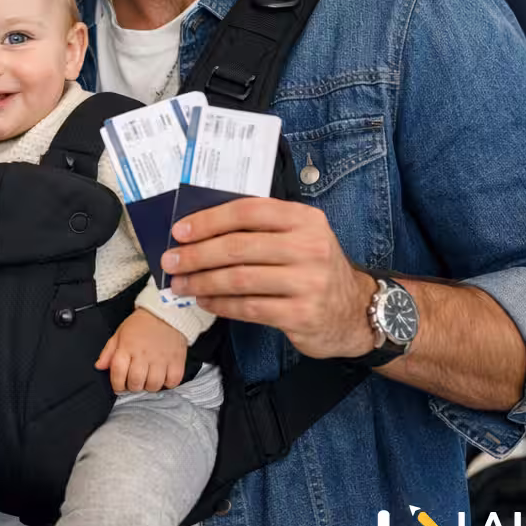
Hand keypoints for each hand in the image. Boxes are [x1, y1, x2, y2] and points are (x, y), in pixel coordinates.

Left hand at [95, 309, 187, 392]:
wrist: (165, 312)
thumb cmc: (142, 324)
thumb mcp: (120, 333)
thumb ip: (108, 351)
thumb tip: (100, 366)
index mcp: (127, 347)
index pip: (118, 373)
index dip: (117, 385)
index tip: (119, 386)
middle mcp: (143, 354)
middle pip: (136, 383)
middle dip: (133, 386)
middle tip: (135, 381)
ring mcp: (161, 358)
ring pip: (153, 385)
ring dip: (150, 386)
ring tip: (149, 379)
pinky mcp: (177, 360)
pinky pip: (172, 382)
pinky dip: (168, 383)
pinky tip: (164, 376)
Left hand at [162, 197, 375, 359]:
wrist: (354, 311)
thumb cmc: (313, 268)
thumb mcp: (300, 236)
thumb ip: (261, 227)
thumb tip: (200, 228)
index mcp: (304, 219)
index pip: (248, 211)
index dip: (209, 220)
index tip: (179, 231)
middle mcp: (309, 247)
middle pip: (237, 247)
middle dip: (196, 255)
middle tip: (171, 262)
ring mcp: (307, 282)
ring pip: (239, 279)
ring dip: (202, 282)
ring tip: (180, 285)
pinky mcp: (301, 314)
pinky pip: (248, 307)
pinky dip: (221, 305)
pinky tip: (205, 301)